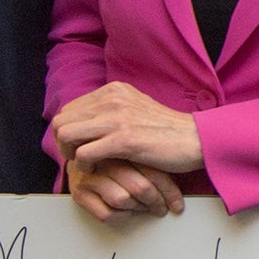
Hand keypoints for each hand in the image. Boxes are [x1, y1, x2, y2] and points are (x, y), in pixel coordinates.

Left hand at [52, 82, 203, 174]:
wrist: (196, 139)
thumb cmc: (169, 130)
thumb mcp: (137, 108)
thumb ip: (113, 110)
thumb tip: (89, 122)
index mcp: (114, 90)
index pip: (70, 109)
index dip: (70, 130)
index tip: (81, 146)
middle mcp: (112, 99)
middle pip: (62, 121)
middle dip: (64, 143)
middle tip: (78, 157)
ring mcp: (117, 118)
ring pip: (66, 135)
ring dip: (70, 153)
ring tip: (86, 163)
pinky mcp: (124, 140)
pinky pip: (84, 153)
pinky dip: (84, 164)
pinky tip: (97, 168)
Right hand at [63, 156, 186, 221]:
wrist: (83, 152)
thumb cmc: (117, 155)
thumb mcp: (138, 151)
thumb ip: (154, 161)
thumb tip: (180, 187)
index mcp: (122, 146)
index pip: (152, 171)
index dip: (168, 191)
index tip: (176, 204)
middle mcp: (104, 160)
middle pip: (139, 187)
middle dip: (156, 202)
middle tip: (161, 208)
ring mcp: (89, 176)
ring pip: (122, 200)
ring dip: (138, 208)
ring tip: (145, 207)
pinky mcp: (79, 193)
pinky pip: (106, 213)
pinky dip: (121, 216)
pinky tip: (127, 211)